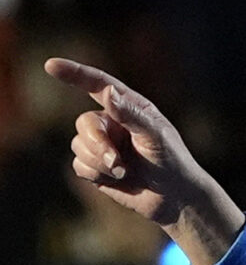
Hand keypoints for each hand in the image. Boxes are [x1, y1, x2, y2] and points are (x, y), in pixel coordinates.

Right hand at [46, 57, 242, 264]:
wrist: (175, 198)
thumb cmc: (172, 162)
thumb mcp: (155, 136)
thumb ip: (130, 114)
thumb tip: (107, 91)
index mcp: (130, 107)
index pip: (98, 85)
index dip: (74, 73)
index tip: (50, 65)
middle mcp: (113, 122)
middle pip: (84, 122)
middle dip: (97, 143)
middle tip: (117, 161)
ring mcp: (102, 144)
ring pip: (78, 145)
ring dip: (100, 161)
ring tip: (124, 171)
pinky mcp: (95, 166)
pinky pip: (78, 165)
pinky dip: (96, 173)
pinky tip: (117, 179)